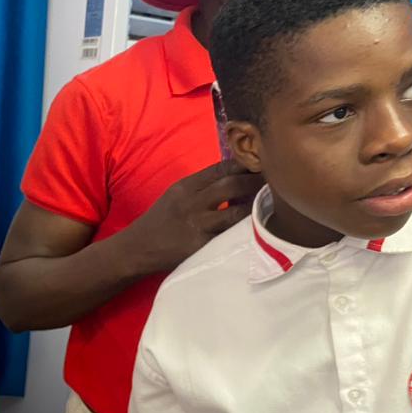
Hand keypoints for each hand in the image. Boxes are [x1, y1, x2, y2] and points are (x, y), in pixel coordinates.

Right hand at [130, 160, 263, 272]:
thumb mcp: (175, 196)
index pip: (221, 168)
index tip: (262, 162)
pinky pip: (229, 236)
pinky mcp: (200, 246)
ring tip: (272, 203)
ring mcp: (196, 225)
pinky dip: (245, 230)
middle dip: (256, 182)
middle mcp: (191, 203)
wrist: (136, 250)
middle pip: (231, 185)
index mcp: (185, 187)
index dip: (245, 164)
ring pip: (235, 211)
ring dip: (255, 206)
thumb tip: (235, 176)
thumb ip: (201, 186)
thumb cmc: (159, 222)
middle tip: (275, 181)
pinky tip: (259, 228)